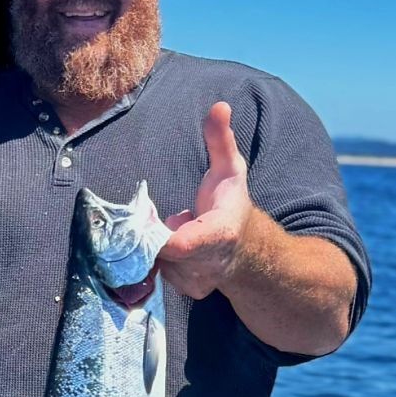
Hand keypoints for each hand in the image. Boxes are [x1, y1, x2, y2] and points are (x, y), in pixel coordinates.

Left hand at [157, 102, 253, 299]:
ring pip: (155, 262)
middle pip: (158, 253)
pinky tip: (170, 248)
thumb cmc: (232, 204)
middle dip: (148, 232)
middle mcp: (208, 265)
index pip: (180, 245)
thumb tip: (219, 105)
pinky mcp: (187, 290)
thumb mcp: (231, 168)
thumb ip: (220, 140)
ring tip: (170, 230)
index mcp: (219, 235)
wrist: (246, 249)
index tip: (149, 221)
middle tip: (151, 216)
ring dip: (152, 245)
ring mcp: (197, 282)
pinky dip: (157, 259)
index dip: (159, 237)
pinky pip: (157, 273)